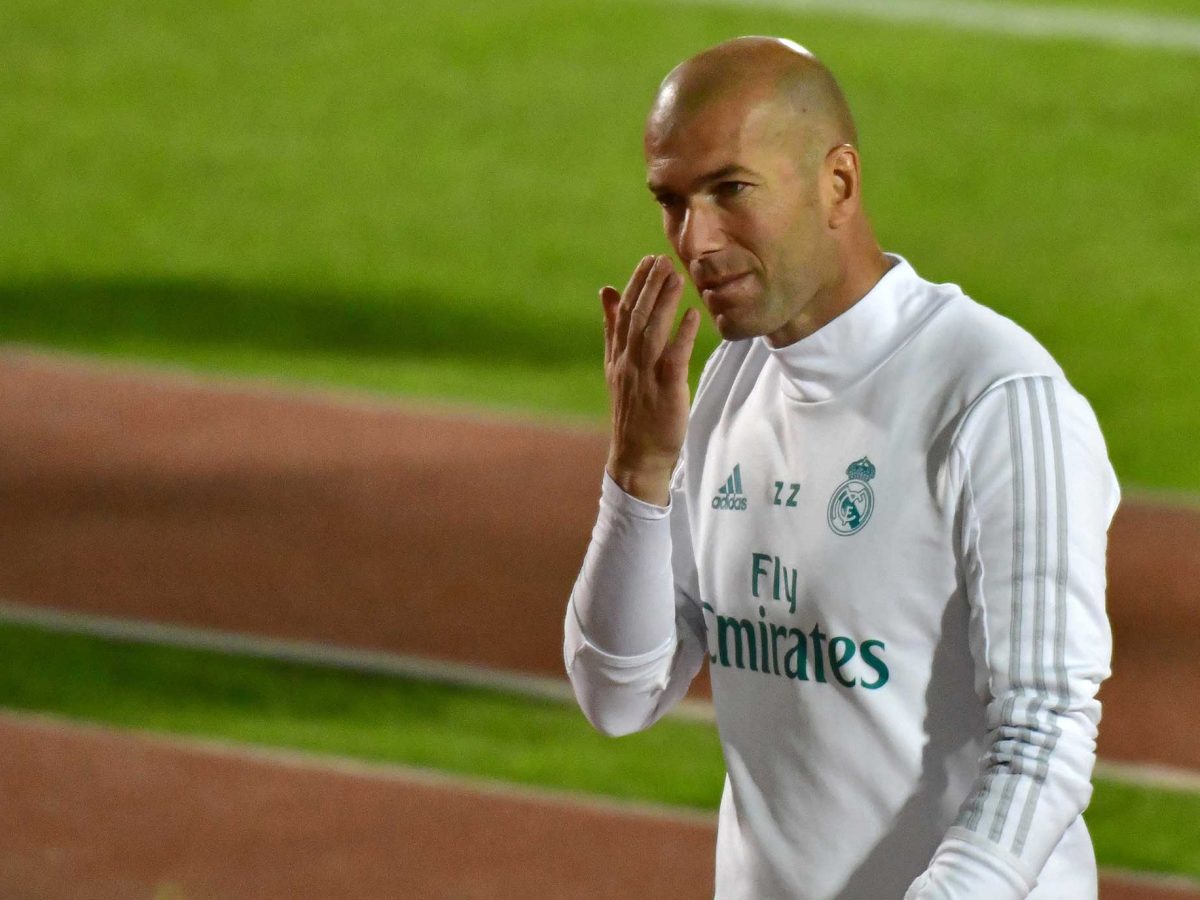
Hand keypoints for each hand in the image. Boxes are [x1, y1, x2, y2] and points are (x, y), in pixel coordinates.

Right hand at [601, 254, 701, 505]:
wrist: (636, 456)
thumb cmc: (634, 410)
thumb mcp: (617, 367)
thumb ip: (613, 329)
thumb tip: (606, 290)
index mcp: (618, 357)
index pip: (623, 314)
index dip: (635, 285)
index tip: (648, 261)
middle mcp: (628, 364)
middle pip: (636, 319)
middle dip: (649, 287)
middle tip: (663, 259)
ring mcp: (644, 378)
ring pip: (651, 334)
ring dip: (664, 304)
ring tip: (677, 277)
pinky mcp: (665, 393)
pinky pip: (673, 360)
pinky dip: (682, 336)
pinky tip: (693, 316)